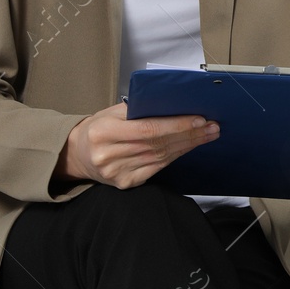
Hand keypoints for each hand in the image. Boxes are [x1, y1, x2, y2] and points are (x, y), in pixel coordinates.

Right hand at [55, 101, 220, 189]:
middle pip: (158, 144)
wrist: (78, 154)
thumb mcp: (111, 113)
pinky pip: (157, 168)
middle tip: (212, 126)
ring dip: (187, 145)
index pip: (148, 129)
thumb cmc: (98, 128)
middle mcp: (108, 155)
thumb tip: (174, 104)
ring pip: (161, 157)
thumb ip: (138, 109)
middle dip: (189, 134)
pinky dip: (175, 156)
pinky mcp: (125, 183)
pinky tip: (188, 147)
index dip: (176, 125)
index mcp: (103, 132)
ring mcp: (117, 172)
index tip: (199, 119)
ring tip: (206, 135)